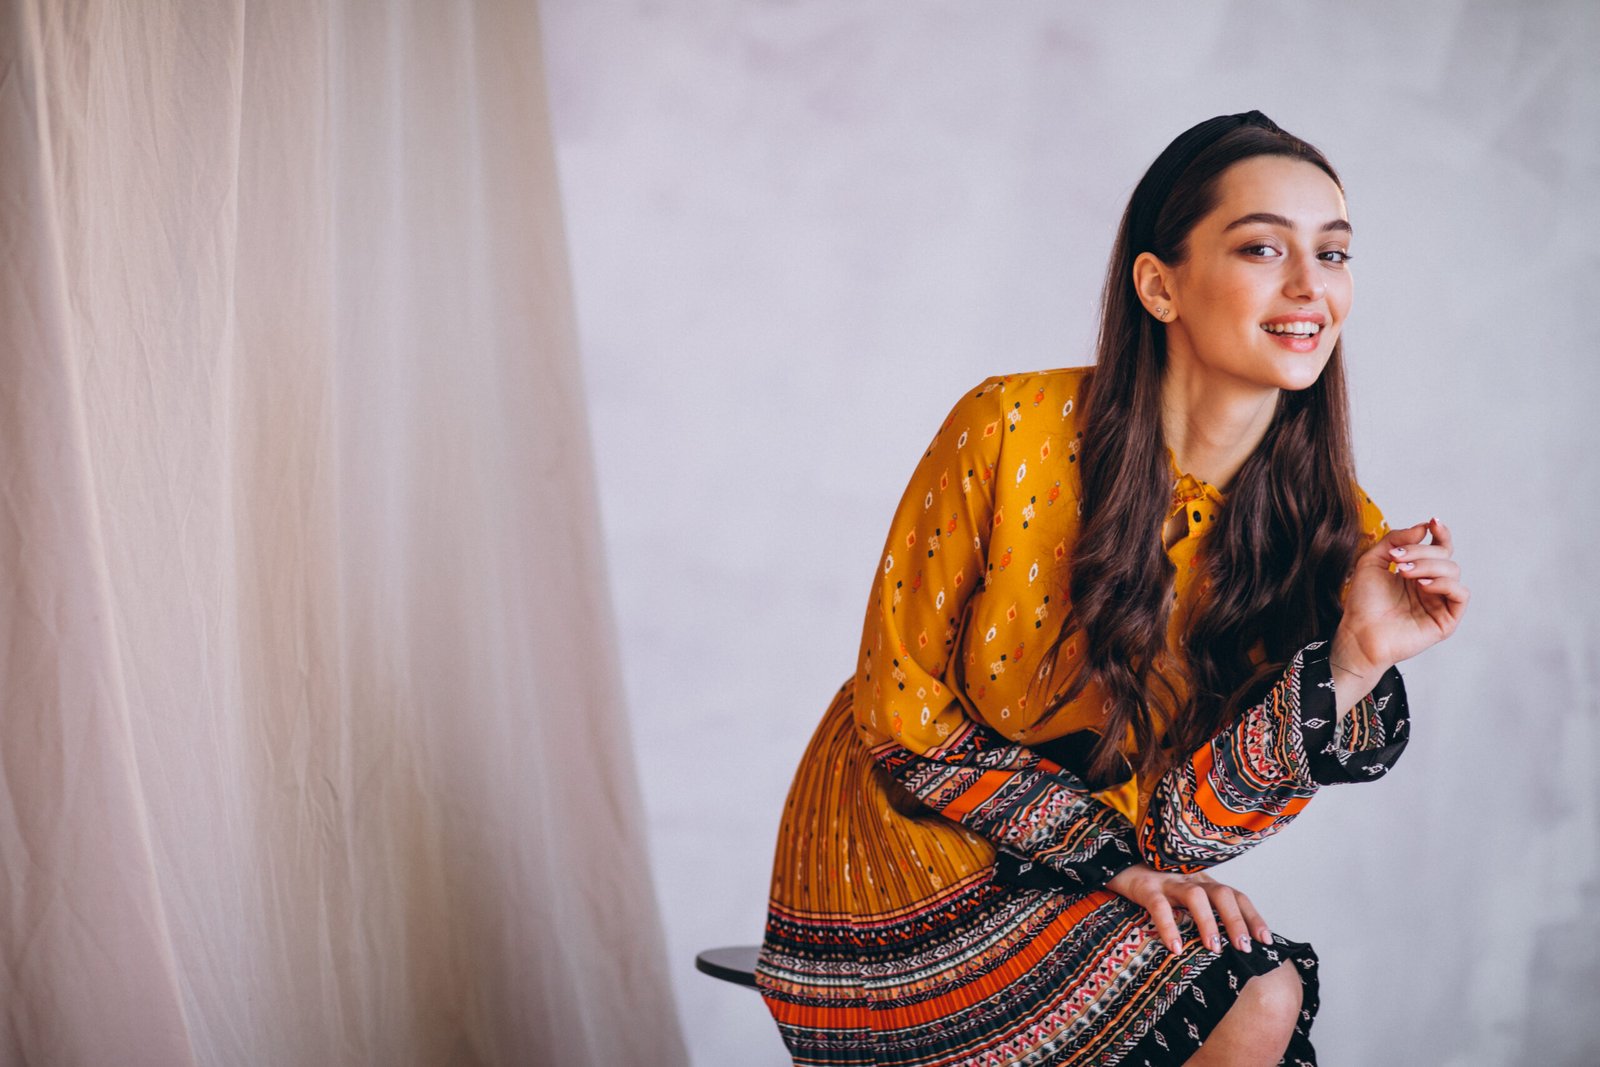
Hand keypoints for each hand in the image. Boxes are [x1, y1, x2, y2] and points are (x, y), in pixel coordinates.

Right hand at [1104, 863, 1267, 954]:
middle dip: (1237, 921)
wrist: (1116, 861)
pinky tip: (1174, 947)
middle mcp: (1192, 879)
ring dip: (1208, 923)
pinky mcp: (1146, 887)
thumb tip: (1223, 945)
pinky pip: (1159, 906)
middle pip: (1223, 894)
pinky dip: (1168, 926)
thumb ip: (1200, 912)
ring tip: (1213, 949)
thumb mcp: (1181, 897)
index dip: (1253, 916)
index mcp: (1204, 882)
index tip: (1266, 941)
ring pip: (1196, 896)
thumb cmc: (1153, 886)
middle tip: (1244, 948)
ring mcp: (1169, 882)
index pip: (1236, 896)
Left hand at [1336, 516, 1468, 674]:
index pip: (1439, 548)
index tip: (1432, 523)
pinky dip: (1445, 583)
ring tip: (1404, 573)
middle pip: (1445, 555)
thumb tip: (1422, 527)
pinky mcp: (1446, 620)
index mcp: (1417, 572)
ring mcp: (1439, 602)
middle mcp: (1431, 585)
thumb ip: (1394, 539)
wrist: (1359, 633)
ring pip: (1453, 571)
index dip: (1440, 533)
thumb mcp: (1371, 561)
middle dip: (1422, 551)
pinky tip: (1423, 585)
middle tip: (1398, 558)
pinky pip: (1461, 594)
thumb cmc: (1363, 602)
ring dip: (1429, 565)